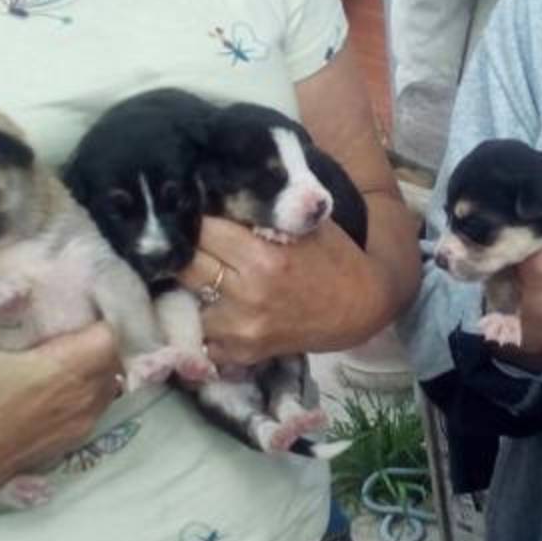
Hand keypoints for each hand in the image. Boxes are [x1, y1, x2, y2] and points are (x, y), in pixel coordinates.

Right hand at [0, 267, 121, 517]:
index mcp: (61, 372)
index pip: (111, 336)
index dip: (102, 316)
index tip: (83, 301)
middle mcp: (79, 402)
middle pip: (114, 360)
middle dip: (100, 339)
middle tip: (74, 321)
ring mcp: (74, 428)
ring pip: (108, 388)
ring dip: (96, 368)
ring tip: (68, 349)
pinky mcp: (64, 448)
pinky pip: (94, 412)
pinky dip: (86, 395)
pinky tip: (58, 382)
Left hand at [181, 216, 383, 365]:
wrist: (360, 307)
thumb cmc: (333, 256)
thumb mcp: (305, 223)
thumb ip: (263, 209)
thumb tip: (216, 187)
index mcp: (262, 256)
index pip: (201, 230)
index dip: (192, 217)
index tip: (186, 210)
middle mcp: (246, 294)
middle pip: (185, 264)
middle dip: (183, 249)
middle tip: (182, 239)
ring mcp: (240, 329)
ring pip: (184, 301)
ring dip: (187, 286)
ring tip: (195, 272)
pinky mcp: (240, 354)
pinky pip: (199, 336)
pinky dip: (198, 321)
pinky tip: (207, 306)